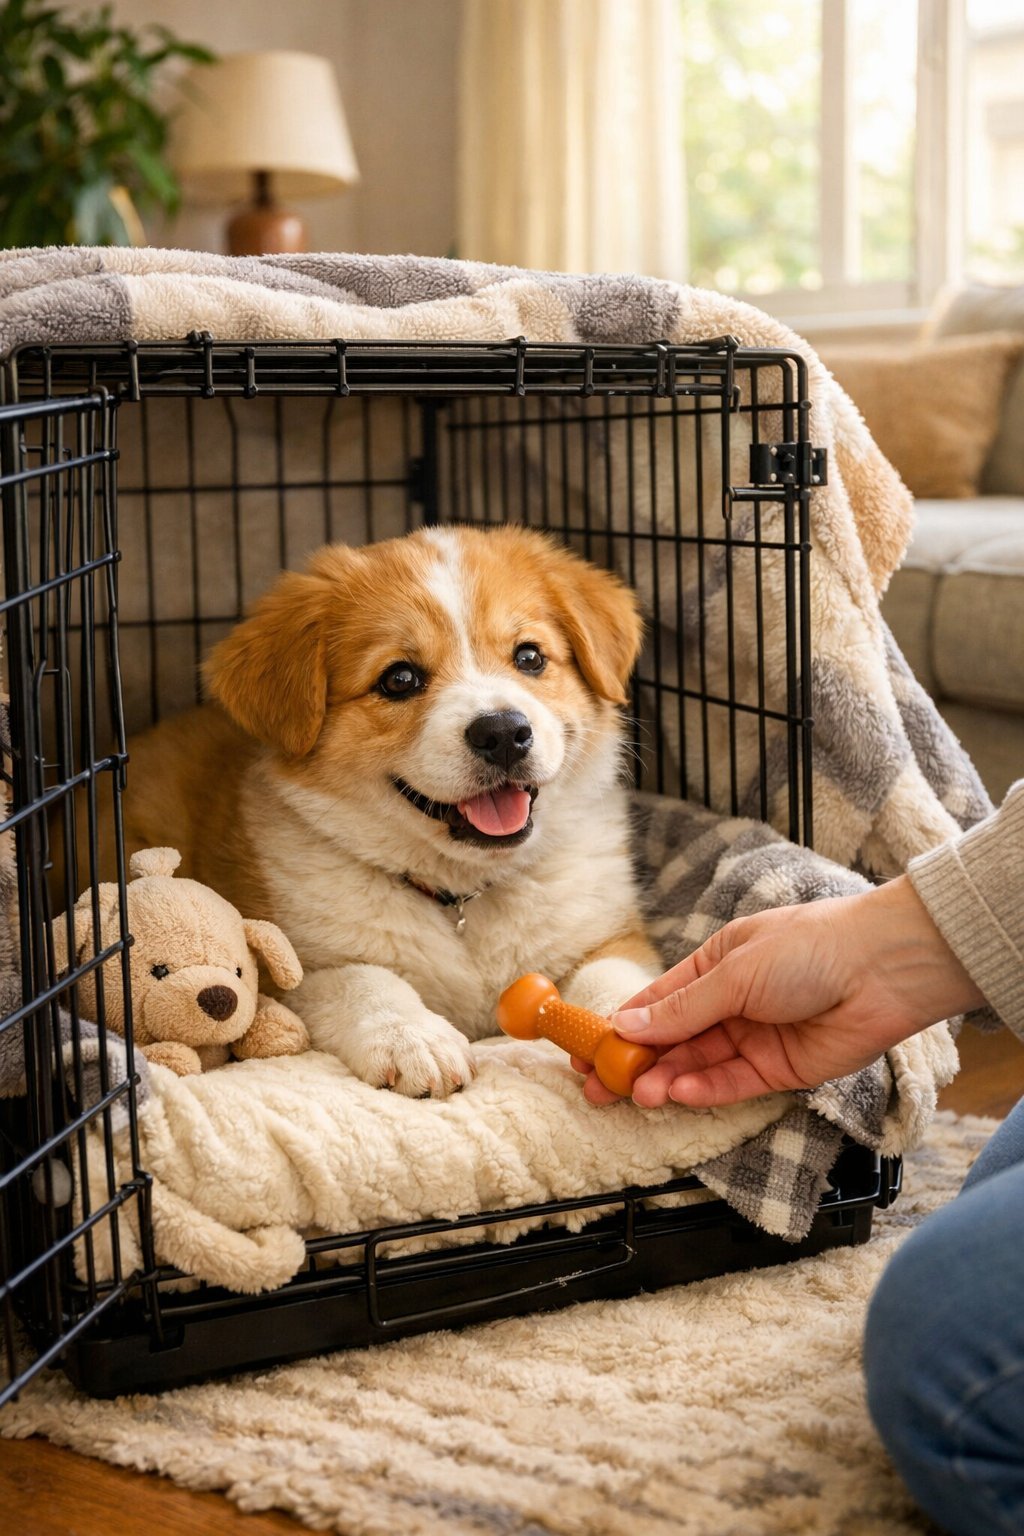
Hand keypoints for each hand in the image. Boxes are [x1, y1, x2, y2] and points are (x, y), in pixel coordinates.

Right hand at [572, 876, 982, 1108]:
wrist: (883, 969)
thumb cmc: (809, 948)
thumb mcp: (734, 972)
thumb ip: (681, 1008)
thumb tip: (626, 1027)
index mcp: (717, 963)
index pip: (658, 1001)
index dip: (621, 1026)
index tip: (587, 1050)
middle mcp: (733, 1001)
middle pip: (672, 1039)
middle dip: (635, 1063)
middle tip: (598, 1089)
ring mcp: (755, 1036)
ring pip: (698, 1064)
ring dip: (666, 1079)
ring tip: (639, 1093)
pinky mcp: (781, 1068)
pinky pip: (732, 1084)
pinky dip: (703, 1090)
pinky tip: (677, 1093)